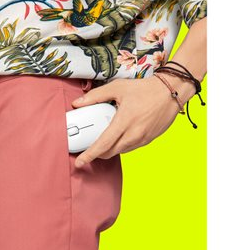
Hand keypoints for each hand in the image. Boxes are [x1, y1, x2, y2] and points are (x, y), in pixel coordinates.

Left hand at [71, 74, 194, 167]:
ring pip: (120, 151)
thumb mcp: (117, 87)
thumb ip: (95, 96)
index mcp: (124, 121)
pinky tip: (120, 135)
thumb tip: (78, 103)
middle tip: (90, 147)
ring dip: (110, 149)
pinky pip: (130, 148)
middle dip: (97, 153)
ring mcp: (142, 139)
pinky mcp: (148, 140)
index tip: (79, 161)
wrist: (171, 92)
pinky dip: (121, 145)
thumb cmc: (145, 89)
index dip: (89, 155)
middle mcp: (133, 134)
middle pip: (109, 152)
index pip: (102, 145)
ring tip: (105, 139)